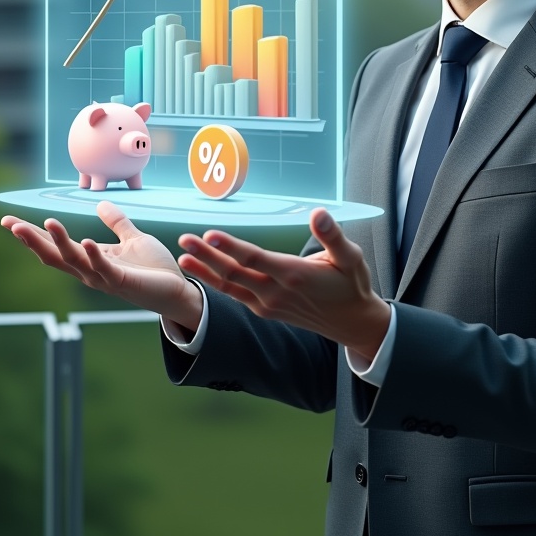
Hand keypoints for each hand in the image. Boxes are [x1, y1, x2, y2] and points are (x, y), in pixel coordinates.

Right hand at [1, 201, 202, 330]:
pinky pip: (104, 269)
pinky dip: (94, 256)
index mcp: (90, 259)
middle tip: (11, 224)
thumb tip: (101, 203)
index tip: (8, 220)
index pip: (55, 245)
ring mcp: (104, 278)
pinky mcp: (122, 282)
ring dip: (61, 242)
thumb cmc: (153, 268)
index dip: (33, 234)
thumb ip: (117, 223)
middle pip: (54, 256)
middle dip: (32, 241)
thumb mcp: (133, 239)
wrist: (175, 290)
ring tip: (49, 222)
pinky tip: (86, 241)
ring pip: (75, 261)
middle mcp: (90, 271)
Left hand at [177, 208, 390, 362]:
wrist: (351, 322)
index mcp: (294, 274)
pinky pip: (236, 295)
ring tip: (183, 256)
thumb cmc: (351, 284)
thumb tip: (319, 213)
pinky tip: (203, 273)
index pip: (255, 259)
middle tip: (184, 239)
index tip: (210, 234)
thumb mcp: (351, 257)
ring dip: (206, 270)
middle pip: (235, 273)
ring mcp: (268, 304)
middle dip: (207, 256)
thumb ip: (333, 235)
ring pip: (230, 286)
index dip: (231, 247)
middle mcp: (276, 292)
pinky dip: (216, 284)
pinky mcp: (265, 310)